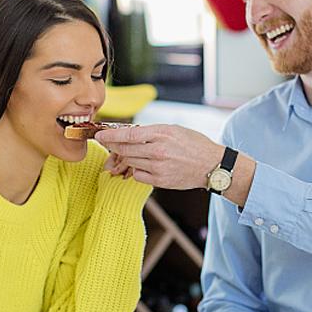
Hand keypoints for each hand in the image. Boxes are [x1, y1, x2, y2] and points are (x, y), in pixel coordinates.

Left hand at [94, 124, 223, 189]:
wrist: (212, 165)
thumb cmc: (194, 145)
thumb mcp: (173, 130)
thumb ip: (151, 132)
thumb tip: (128, 134)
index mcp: (161, 133)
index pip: (128, 134)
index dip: (110, 135)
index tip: (99, 135)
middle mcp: (158, 150)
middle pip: (124, 149)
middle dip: (113, 146)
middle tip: (108, 143)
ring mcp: (158, 167)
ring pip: (129, 162)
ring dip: (125, 157)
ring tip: (129, 153)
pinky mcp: (160, 181)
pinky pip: (137, 175)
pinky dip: (136, 169)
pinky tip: (144, 165)